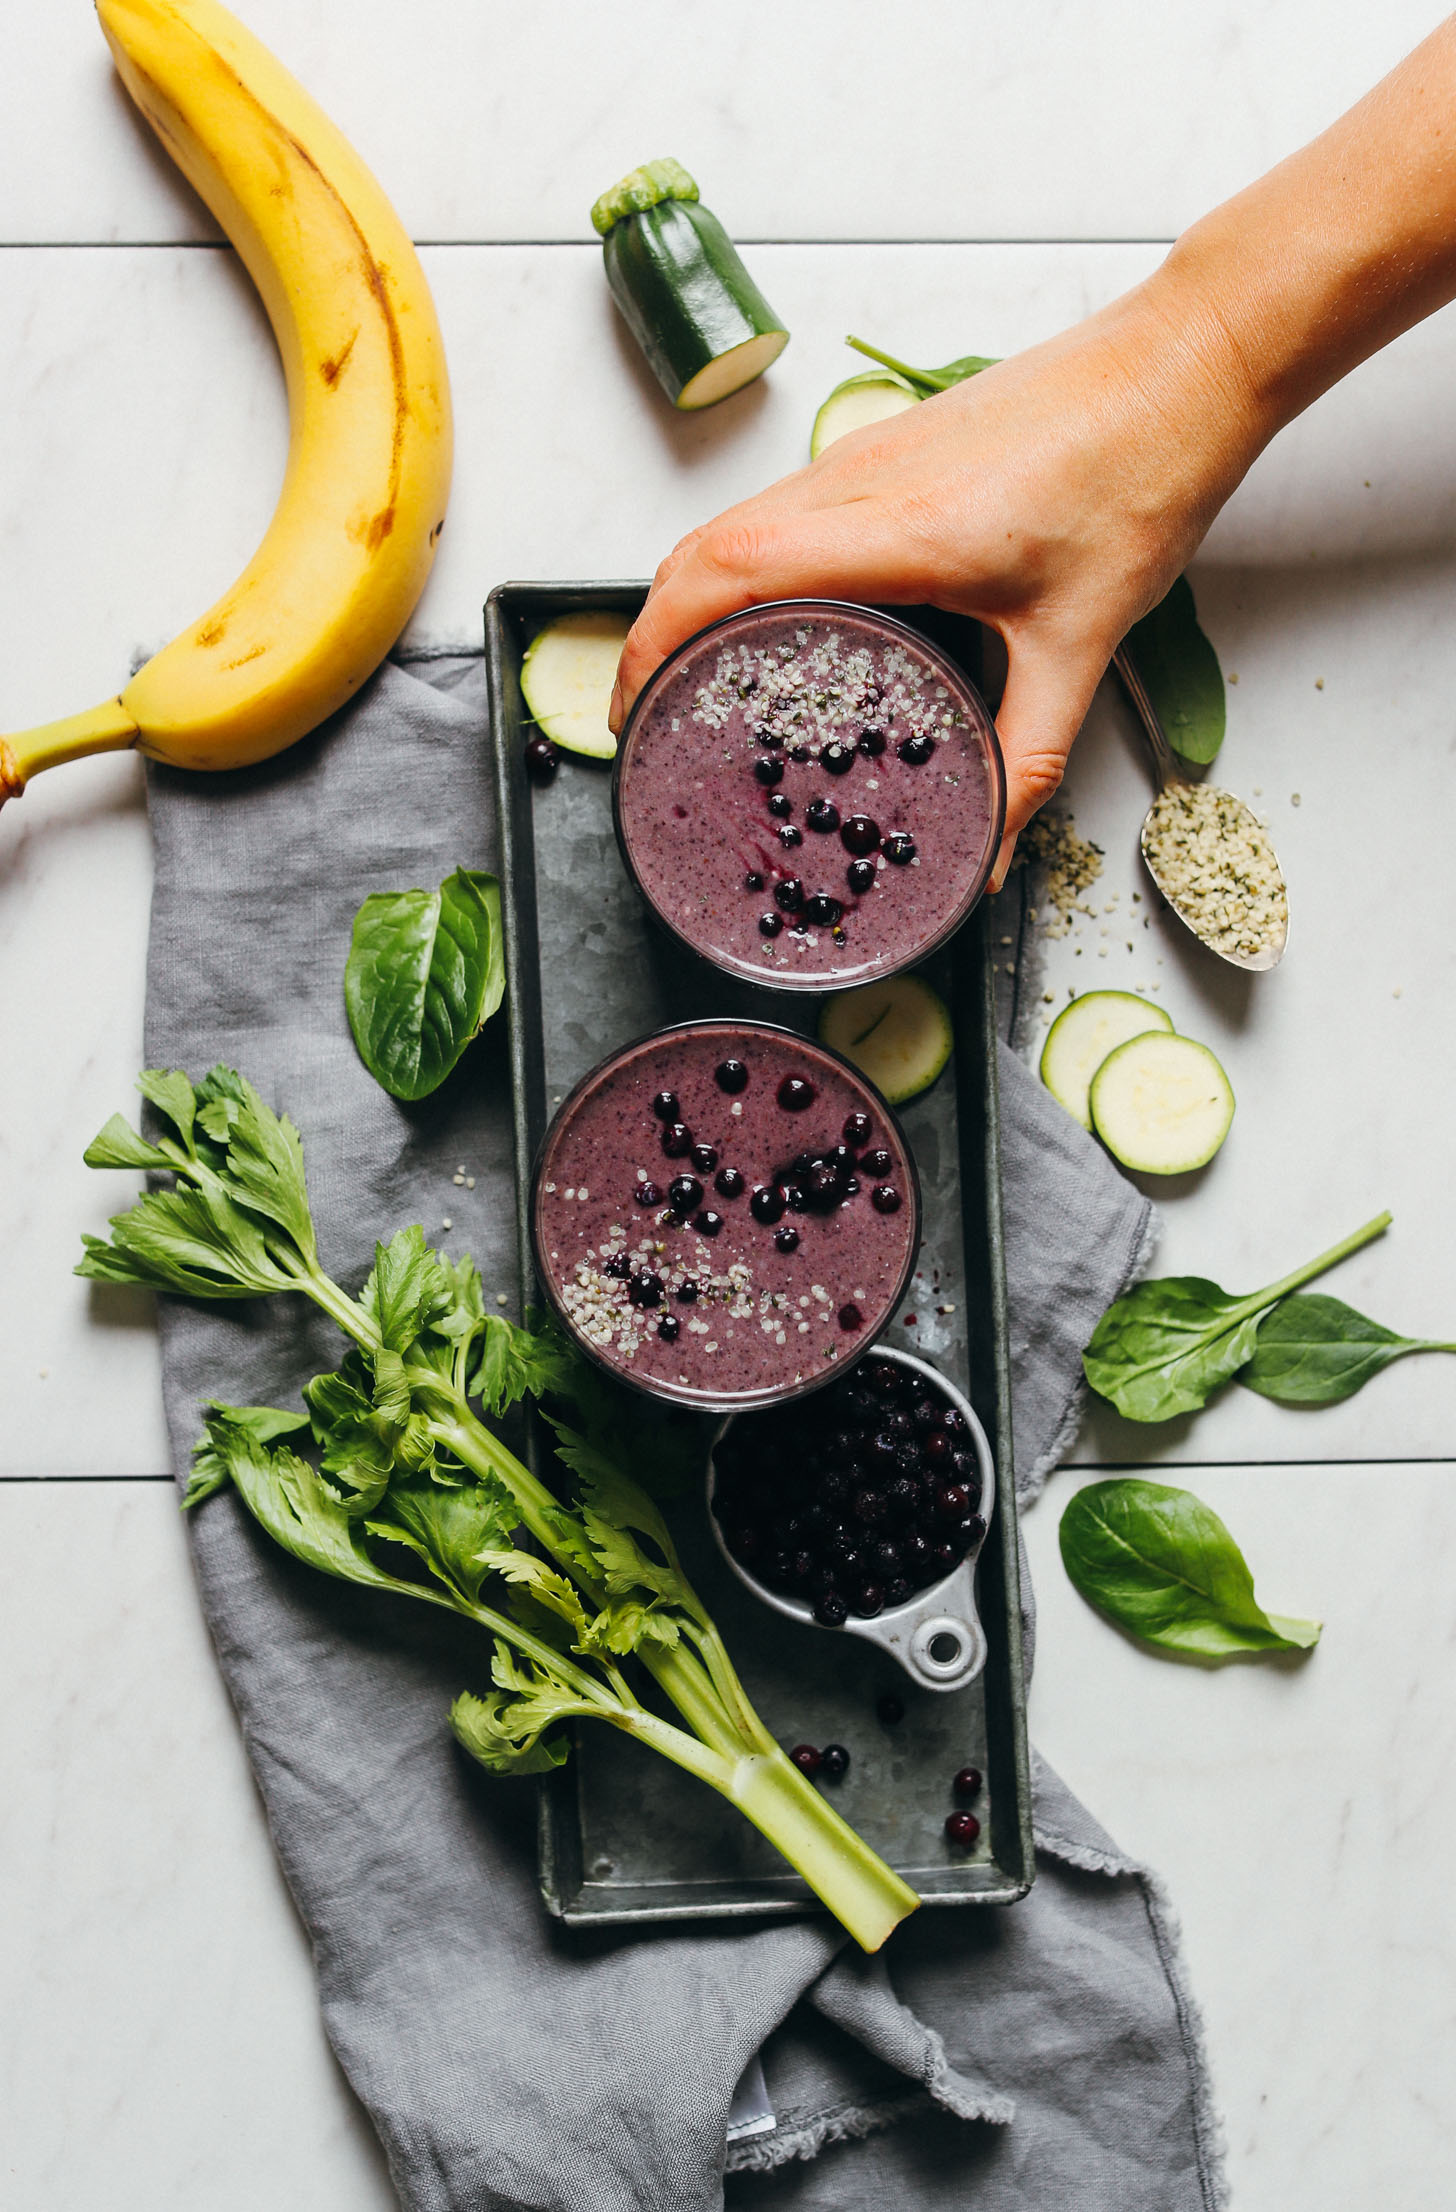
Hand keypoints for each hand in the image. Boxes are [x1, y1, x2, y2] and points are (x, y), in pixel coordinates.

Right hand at [612, 281, 1260, 885]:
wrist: (1185, 361)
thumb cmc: (1138, 475)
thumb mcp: (1084, 641)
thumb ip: (1028, 754)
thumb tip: (989, 846)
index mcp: (896, 528)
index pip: (725, 573)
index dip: (656, 643)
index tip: (634, 711)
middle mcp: (861, 480)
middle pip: (704, 547)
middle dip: (654, 632)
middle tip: (650, 716)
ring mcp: (870, 454)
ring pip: (738, 520)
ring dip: (694, 594)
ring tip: (695, 678)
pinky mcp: (890, 446)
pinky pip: (783, 505)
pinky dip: (745, 564)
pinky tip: (773, 619)